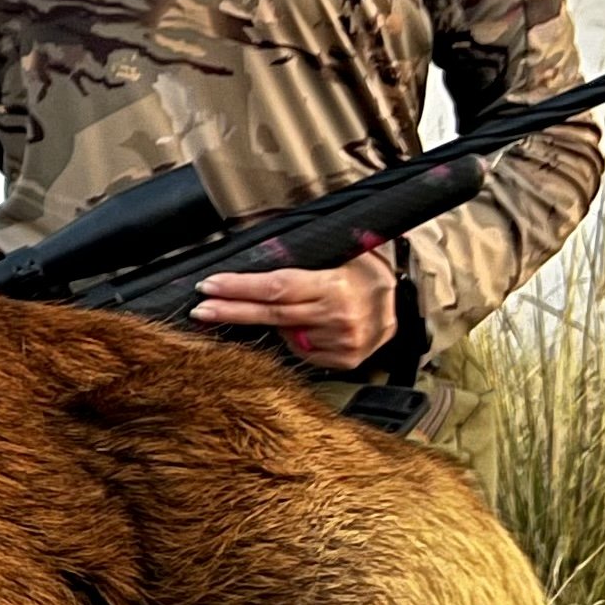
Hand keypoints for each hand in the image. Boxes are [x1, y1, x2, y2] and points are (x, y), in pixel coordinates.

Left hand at [192, 249, 400, 371]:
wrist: (404, 304)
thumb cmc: (365, 271)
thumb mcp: (340, 251)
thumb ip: (299, 254)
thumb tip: (251, 243)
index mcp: (335, 286)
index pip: (277, 288)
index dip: (240, 287)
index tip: (209, 285)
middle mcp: (339, 317)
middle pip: (271, 315)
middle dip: (231, 311)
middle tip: (200, 310)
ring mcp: (342, 343)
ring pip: (285, 335)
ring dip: (272, 323)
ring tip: (285, 307)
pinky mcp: (344, 361)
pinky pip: (302, 350)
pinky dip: (295, 337)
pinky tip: (307, 325)